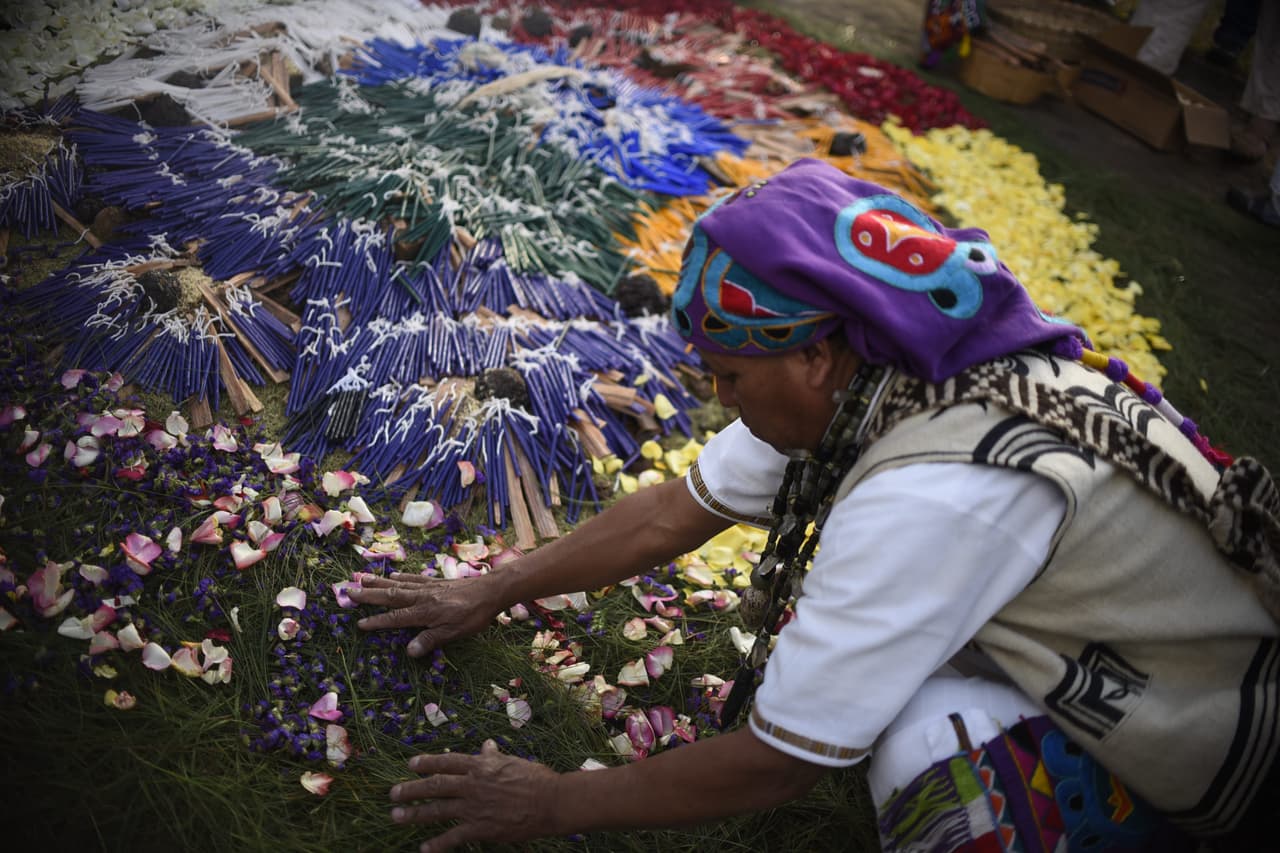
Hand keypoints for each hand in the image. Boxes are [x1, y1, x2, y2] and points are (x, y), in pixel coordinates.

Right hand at [348, 573, 500, 656]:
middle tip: (348, 591)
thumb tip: (409, 652)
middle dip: (369, 595)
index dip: (377, 622)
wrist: (491, 591)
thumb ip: (431, 640)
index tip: (359, 624)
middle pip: (391, 596)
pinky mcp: (437, 582)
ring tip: (362, 578)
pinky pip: (415, 578)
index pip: (395, 619)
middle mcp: (422, 597)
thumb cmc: (474, 615)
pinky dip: (402, 577)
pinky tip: (395, 576)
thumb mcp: (454, 632)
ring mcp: (429, 587)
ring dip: (380, 582)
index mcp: (424, 612)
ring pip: (399, 584)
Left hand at [391, 739, 561, 851]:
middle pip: (435, 786)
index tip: (411, 764)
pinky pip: (453, 837)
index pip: (447, 762)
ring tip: (396, 816)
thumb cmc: (536, 778)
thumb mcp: (513, 761)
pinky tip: (424, 849)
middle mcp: (473, 784)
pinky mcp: (480, 828)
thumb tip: (486, 745)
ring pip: (438, 810)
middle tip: (393, 793)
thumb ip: (494, 756)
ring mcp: (475, 807)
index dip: (427, 763)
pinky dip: (437, 844)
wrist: (551, 801)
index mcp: (481, 766)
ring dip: (415, 814)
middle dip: (412, 789)